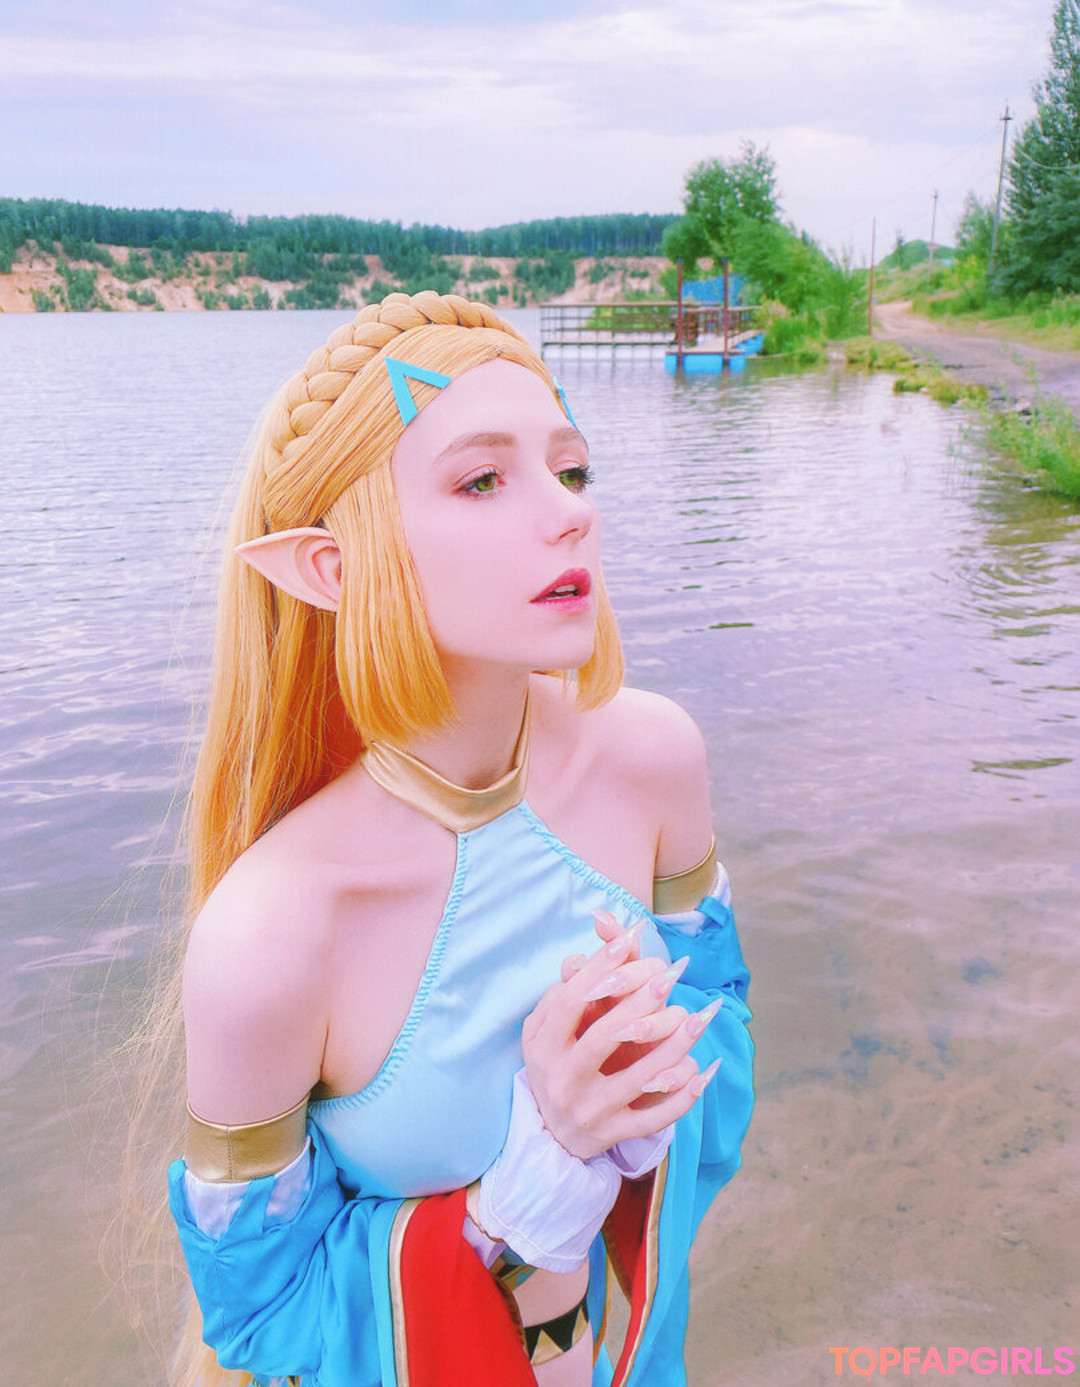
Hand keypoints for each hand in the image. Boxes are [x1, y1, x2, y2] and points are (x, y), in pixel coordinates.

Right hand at [522, 919, 718, 1159]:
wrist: (552, 1136)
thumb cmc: (556, 1063)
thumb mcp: (549, 1027)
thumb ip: (570, 985)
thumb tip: (600, 938)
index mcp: (543, 1047)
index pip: (568, 1003)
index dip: (596, 971)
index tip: (625, 943)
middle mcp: (563, 1079)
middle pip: (604, 1036)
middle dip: (639, 1002)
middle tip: (668, 975)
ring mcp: (590, 1110)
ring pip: (639, 1077)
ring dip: (674, 1046)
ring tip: (699, 1017)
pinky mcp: (614, 1134)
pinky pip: (656, 1117)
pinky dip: (683, 1096)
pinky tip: (704, 1070)